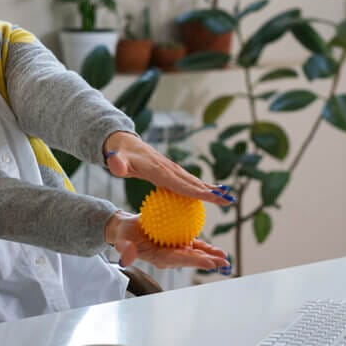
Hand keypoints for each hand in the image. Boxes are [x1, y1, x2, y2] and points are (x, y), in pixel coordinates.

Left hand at [103, 131, 235, 206]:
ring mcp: (171, 169)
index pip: (181, 184)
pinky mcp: (171, 171)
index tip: (213, 197)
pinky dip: (201, 188)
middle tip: (229, 201)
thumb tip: (116, 163)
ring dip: (210, 189)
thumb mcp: (116, 160)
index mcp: (159, 170)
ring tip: (227, 198)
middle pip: (193, 183)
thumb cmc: (119, 155)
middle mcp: (169, 168)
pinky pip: (187, 182)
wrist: (123, 144)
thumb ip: (117, 164)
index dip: (198, 192)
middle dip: (211, 192)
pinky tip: (209, 195)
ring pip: (193, 181)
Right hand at [106, 211, 229, 271]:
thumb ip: (125, 249)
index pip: (179, 259)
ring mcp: (175, 250)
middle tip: (223, 262)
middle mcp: (170, 256)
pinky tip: (217, 250)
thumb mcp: (121, 241)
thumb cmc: (124, 235)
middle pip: (191, 259)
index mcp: (159, 258)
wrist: (127, 229)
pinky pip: (194, 245)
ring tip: (225, 258)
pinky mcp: (178, 242)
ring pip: (195, 253)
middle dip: (208, 261)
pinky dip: (205, 247)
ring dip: (210, 256)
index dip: (194, 261)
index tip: (209, 262)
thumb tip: (126, 258)